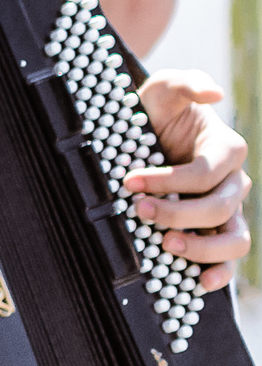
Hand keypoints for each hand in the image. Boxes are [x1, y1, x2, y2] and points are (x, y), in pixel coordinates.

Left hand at [126, 69, 250, 290]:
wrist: (145, 133)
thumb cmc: (156, 110)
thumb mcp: (165, 88)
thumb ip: (187, 83)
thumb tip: (214, 95)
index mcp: (227, 149)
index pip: (206, 173)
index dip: (170, 180)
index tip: (130, 180)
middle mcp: (233, 183)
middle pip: (220, 208)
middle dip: (178, 213)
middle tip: (140, 211)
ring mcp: (226, 211)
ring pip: (234, 238)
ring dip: (202, 247)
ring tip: (165, 246)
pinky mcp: (213, 233)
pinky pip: (228, 260)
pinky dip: (218, 273)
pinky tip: (198, 283)